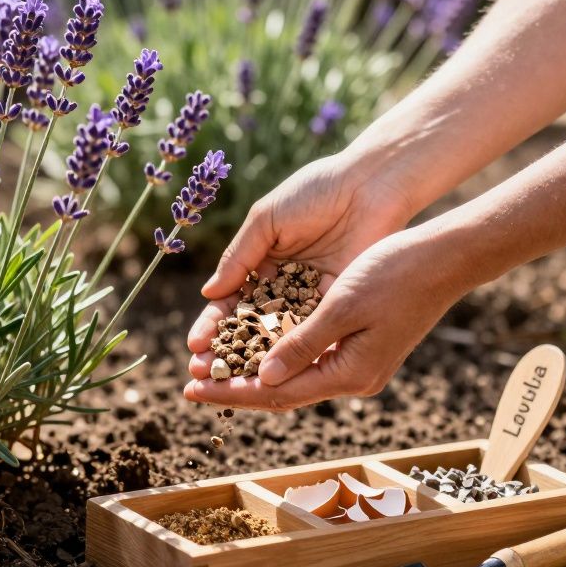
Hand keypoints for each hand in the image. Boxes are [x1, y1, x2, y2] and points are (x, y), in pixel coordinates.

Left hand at [184, 229, 467, 410]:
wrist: (445, 259)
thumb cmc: (395, 274)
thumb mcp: (341, 306)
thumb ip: (303, 344)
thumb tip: (265, 378)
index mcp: (349, 374)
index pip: (277, 393)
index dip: (231, 391)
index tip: (191, 388)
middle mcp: (352, 378)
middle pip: (281, 391)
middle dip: (233, 386)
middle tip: (188, 381)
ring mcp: (357, 363)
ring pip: (292, 376)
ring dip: (250, 371)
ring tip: (210, 366)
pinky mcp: (358, 345)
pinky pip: (308, 358)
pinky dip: (276, 354)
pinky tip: (248, 348)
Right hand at [187, 151, 415, 376]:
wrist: (370, 185)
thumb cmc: (316, 192)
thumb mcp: (268, 219)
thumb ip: (239, 257)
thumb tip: (208, 294)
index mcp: (261, 264)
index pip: (230, 303)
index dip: (212, 326)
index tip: (196, 347)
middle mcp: (284, 286)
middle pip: (250, 327)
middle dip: (227, 352)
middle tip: (205, 375)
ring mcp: (311, 298)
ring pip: (279, 337)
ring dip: (256, 360)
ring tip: (234, 382)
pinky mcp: (339, 304)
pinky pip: (313, 333)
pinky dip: (295, 353)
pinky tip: (276, 372)